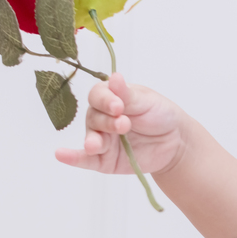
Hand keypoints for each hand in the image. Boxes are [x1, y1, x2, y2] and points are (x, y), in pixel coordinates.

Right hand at [54, 72, 186, 175]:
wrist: (176, 141)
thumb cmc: (160, 115)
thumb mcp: (147, 101)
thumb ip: (128, 94)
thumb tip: (114, 77)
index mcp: (110, 98)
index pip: (97, 96)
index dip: (105, 100)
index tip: (118, 106)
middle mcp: (101, 118)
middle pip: (93, 117)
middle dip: (107, 122)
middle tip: (124, 125)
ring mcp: (102, 140)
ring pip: (91, 138)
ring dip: (92, 141)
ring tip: (95, 145)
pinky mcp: (104, 160)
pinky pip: (85, 160)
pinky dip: (72, 158)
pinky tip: (61, 155)